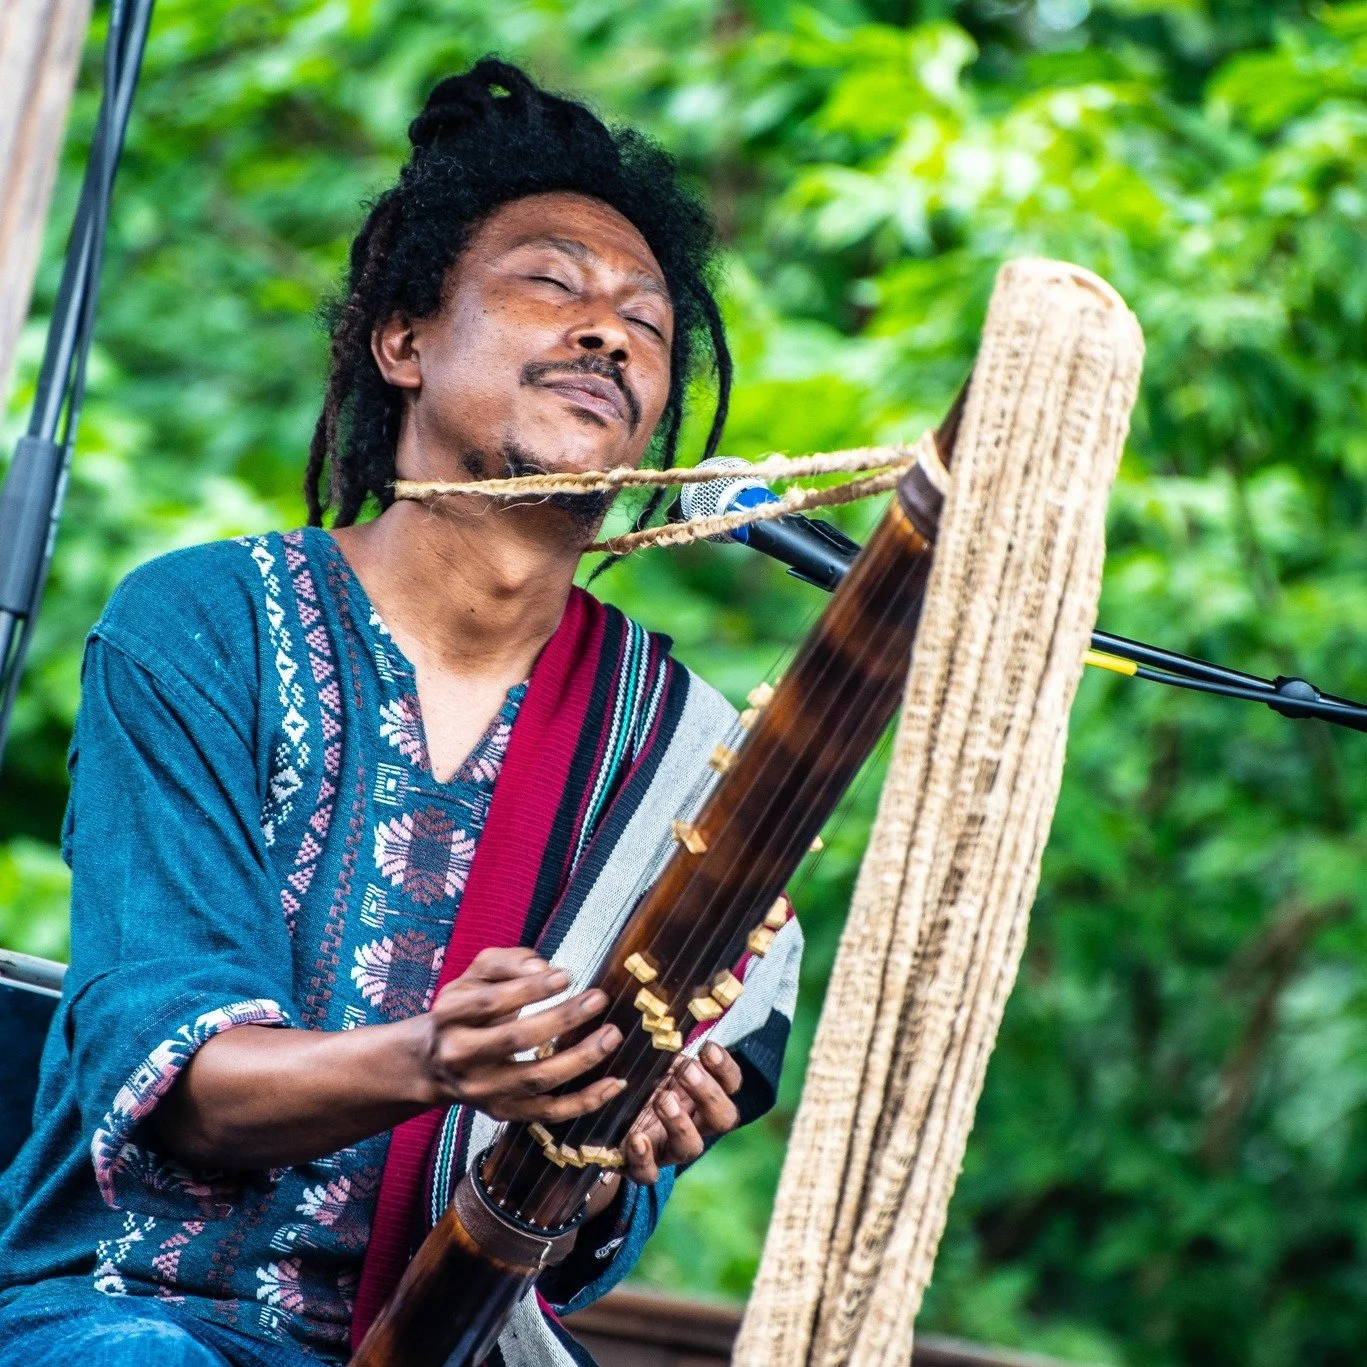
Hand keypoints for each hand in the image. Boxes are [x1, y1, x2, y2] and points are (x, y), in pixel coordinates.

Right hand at [417, 947, 624, 1122]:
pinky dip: (584, 1101)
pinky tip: (614, 1083)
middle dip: (562, 1019)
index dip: (530, 989)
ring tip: (611, 1035)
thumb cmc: (466, 1009)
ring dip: (580, 1058)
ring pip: (536, 1080)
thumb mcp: (475, 975)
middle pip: (516, 1040)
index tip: (567, 976)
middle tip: (598, 999)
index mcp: (451, 1015)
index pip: (491, 1002)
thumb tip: (541, 966)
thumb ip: (506, 962)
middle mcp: (461, 1056)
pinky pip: (549, 1112)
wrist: (436, 1061)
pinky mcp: (504, 1112)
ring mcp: (482, 1090)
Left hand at [621, 1041, 742, 1183]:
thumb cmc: (638, 1081)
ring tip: (663, 1100)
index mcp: (702, 1095)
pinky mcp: (641, 1166)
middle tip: (686, 1071)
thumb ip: (665, 1046)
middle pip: (723, 1118)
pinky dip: (644, 1158)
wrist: (607, 1126)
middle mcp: (694, 1124)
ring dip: (680, 1123)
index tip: (707, 1048)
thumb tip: (666, 1010)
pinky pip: (649, 1173)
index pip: (731, 1085)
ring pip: (690, 1147)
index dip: (725, 1069)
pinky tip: (636, 1138)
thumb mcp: (653, 1061)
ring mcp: (668, 1148)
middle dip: (708, 1093)